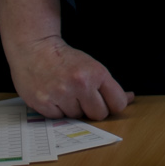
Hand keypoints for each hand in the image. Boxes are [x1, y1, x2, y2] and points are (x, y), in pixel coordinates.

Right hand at [5, 35, 132, 120]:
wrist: (35, 48)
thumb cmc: (65, 58)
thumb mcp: (92, 66)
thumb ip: (110, 86)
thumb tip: (130, 98)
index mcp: (96, 73)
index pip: (117, 103)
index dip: (113, 105)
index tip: (107, 102)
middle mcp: (80, 84)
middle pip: (99, 114)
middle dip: (93, 109)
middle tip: (83, 96)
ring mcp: (60, 94)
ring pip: (77, 117)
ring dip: (73, 108)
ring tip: (65, 92)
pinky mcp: (43, 102)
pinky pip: (58, 118)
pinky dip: (57, 110)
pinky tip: (53, 95)